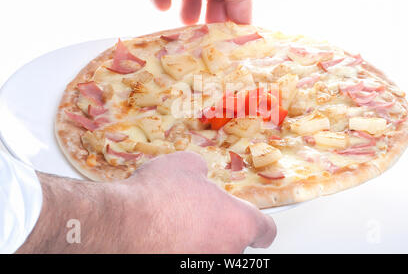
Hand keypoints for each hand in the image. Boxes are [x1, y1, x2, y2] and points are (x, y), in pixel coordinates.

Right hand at [17, 152, 275, 252]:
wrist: (120, 225)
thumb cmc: (155, 195)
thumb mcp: (184, 165)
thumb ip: (201, 170)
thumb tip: (200, 174)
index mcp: (237, 221)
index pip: (265, 229)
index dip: (262, 229)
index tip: (260, 232)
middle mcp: (227, 250)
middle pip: (234, 244)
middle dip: (218, 233)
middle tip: (195, 221)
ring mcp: (206, 267)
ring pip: (210, 255)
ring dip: (198, 245)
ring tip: (172, 231)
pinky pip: (189, 262)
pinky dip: (178, 253)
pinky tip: (160, 242)